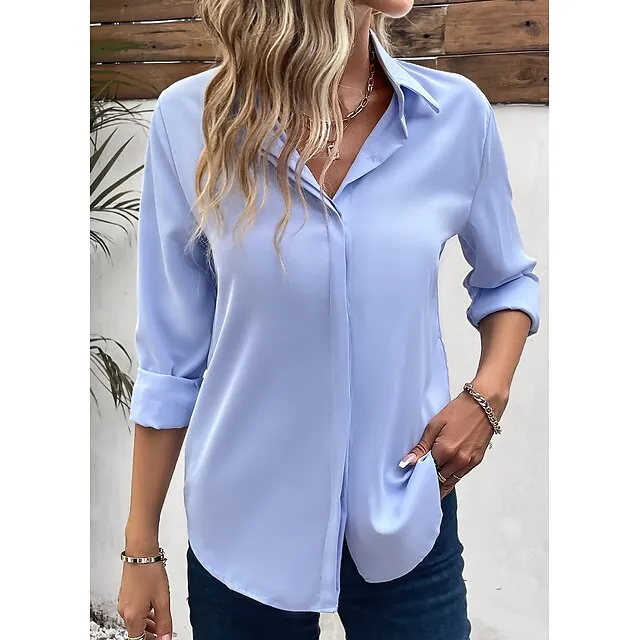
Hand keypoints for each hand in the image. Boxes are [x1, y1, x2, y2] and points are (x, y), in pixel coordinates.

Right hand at [117, 547, 171, 639]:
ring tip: (161, 622)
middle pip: (136, 632)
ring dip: (147, 625)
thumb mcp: (163, 600)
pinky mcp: (125, 595)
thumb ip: (165, 622)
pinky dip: (143, 614)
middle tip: (162, 634)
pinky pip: (133, 611)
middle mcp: (124, 612)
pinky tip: (153, 610)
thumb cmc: (150, 572)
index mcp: (133, 617)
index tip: (161, 638)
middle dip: (150, 635)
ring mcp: (123, 603)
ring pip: (135, 621)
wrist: (141, 553)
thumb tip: (165, 638)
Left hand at [400, 383, 507, 498]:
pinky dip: (451, 477)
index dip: (418, 474)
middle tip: (418, 476)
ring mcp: (469, 463)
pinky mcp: (477, 461)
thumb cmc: (459, 411)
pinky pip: (460, 476)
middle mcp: (459, 461)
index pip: (427, 472)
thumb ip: (421, 447)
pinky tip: (443, 472)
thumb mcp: (434, 425)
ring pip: (450, 482)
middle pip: (439, 480)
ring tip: (429, 477)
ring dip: (440, 481)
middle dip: (428, 480)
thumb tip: (407, 463)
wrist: (484, 404)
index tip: (411, 474)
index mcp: (446, 451)